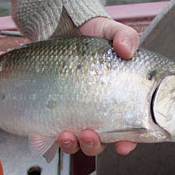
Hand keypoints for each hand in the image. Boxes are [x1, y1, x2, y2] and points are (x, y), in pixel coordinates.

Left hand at [57, 17, 139, 156]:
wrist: (61, 29)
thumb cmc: (92, 36)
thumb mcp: (112, 31)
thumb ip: (125, 37)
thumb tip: (127, 49)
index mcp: (117, 100)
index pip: (129, 129)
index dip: (129, 141)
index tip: (124, 144)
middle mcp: (98, 113)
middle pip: (101, 142)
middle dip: (95, 145)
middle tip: (89, 133)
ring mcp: (75, 115)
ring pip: (76, 143)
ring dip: (73, 145)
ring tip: (67, 134)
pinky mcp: (54, 113)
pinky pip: (52, 135)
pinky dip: (49, 140)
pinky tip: (45, 134)